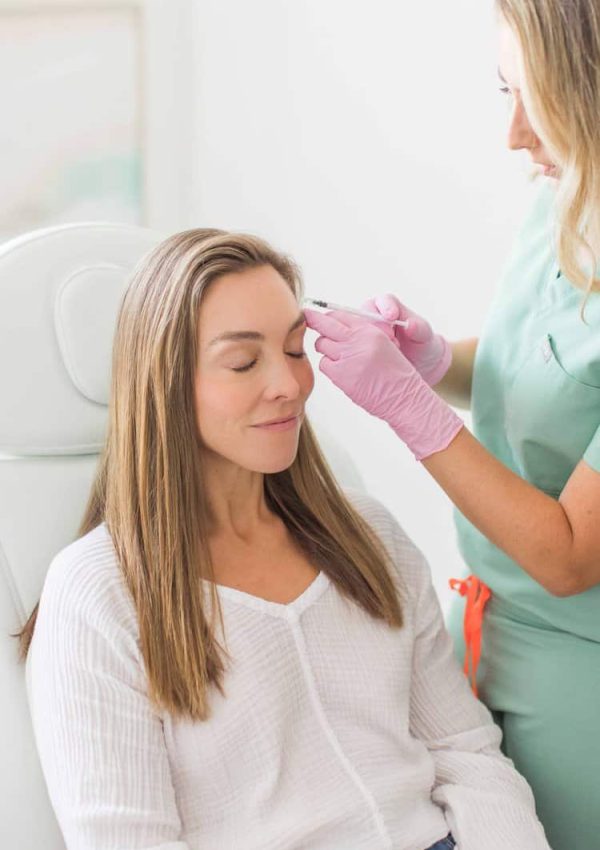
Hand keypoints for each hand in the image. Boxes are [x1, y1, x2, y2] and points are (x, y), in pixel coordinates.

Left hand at [304, 308, 462, 460]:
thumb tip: (335, 329)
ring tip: (339, 357)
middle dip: (313, 320)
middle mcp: (357, 340)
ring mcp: (348, 357)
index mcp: (369, 330)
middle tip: (305, 318)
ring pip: (322, 345)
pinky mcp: (341, 374)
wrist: (404, 397)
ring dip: (326, 349)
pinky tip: (342, 372)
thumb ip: (361, 335)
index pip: (340, 316)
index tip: (317, 317)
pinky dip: (329, 367)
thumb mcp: (383, 345)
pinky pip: (324, 364)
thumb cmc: (395, 374)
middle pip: (325, 324)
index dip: (327, 316)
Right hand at [360, 293, 450, 385]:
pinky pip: (354, 345)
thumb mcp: (425, 337)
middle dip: (376, 326)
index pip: (384, 301)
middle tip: (390, 339)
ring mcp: (364, 332)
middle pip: (366, 314)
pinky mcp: (359, 346)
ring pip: (357, 330)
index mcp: (390, 307)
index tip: (392, 316)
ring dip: (367, 340)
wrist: (418, 365)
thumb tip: (410, 324)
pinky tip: (372, 360)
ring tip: (385, 352)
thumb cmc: (421, 346)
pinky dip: (360, 351)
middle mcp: (374, 317)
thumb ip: (420, 328)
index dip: (386, 307)